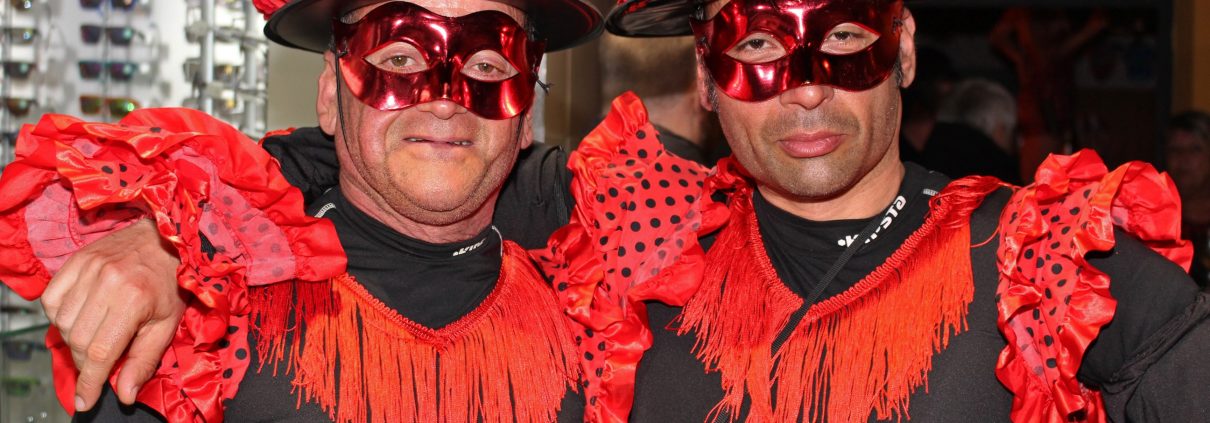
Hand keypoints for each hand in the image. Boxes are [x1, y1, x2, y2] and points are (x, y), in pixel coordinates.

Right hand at [40, 219, 183, 410]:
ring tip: (93, 339)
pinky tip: (79, 318)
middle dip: (85, 364)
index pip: (100, 352)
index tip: (84, 401)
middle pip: (78, 340)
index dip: (90, 382)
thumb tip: (125, 394)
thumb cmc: (169, 284)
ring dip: (72, 341)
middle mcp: (107, 282)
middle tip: (97, 367)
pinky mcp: (75, 261)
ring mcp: (88, 269)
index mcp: (134, 299)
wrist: (165, 239)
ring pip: (63, 323)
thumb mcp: (167, 324)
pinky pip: (51, 300)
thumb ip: (144, 360)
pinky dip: (59, 317)